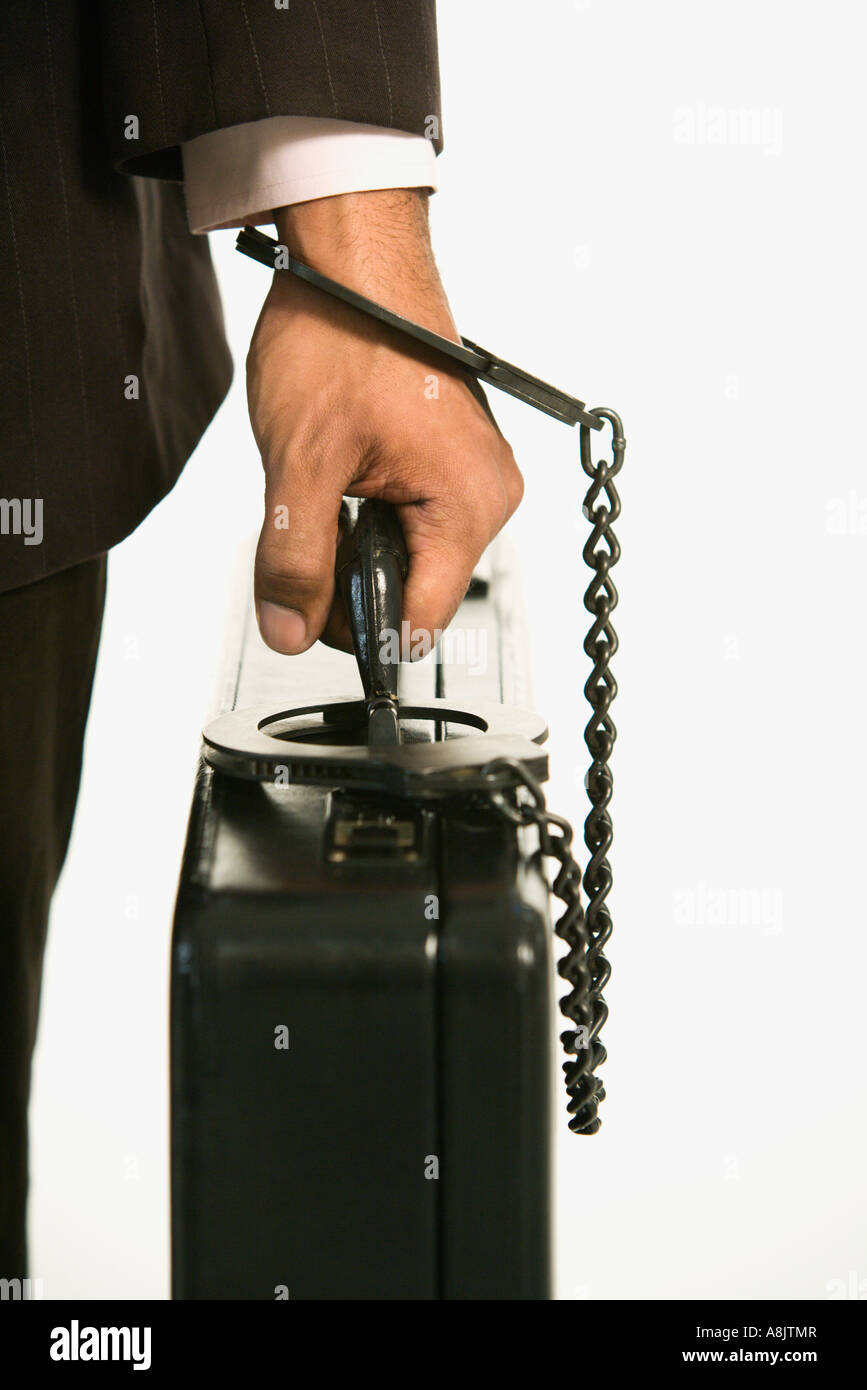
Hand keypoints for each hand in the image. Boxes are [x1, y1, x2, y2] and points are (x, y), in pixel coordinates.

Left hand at [246, 189, 522, 655]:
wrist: (352, 258)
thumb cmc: (343, 332)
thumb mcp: (302, 460)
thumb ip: (293, 558)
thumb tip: (288, 631)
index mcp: (468, 503)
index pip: (419, 622)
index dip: (357, 632)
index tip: (309, 618)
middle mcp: (486, 495)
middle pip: (413, 594)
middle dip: (348, 580)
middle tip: (304, 526)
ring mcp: (473, 478)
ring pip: (406, 560)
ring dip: (352, 545)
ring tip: (326, 483)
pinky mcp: (453, 464)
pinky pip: (410, 524)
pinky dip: (366, 518)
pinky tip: (343, 476)